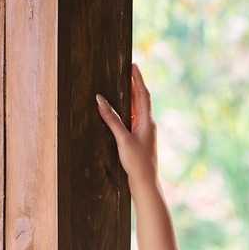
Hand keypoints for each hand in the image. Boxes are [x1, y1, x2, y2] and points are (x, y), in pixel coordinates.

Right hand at [96, 62, 157, 189]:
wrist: (146, 184)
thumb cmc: (137, 163)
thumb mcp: (123, 138)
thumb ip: (111, 118)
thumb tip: (100, 99)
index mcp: (147, 121)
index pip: (142, 94)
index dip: (138, 79)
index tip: (133, 65)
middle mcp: (148, 124)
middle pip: (141, 99)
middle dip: (134, 84)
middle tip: (127, 70)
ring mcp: (145, 132)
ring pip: (137, 109)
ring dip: (131, 96)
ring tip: (122, 84)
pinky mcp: (140, 140)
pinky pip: (134, 119)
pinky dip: (127, 110)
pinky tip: (121, 109)